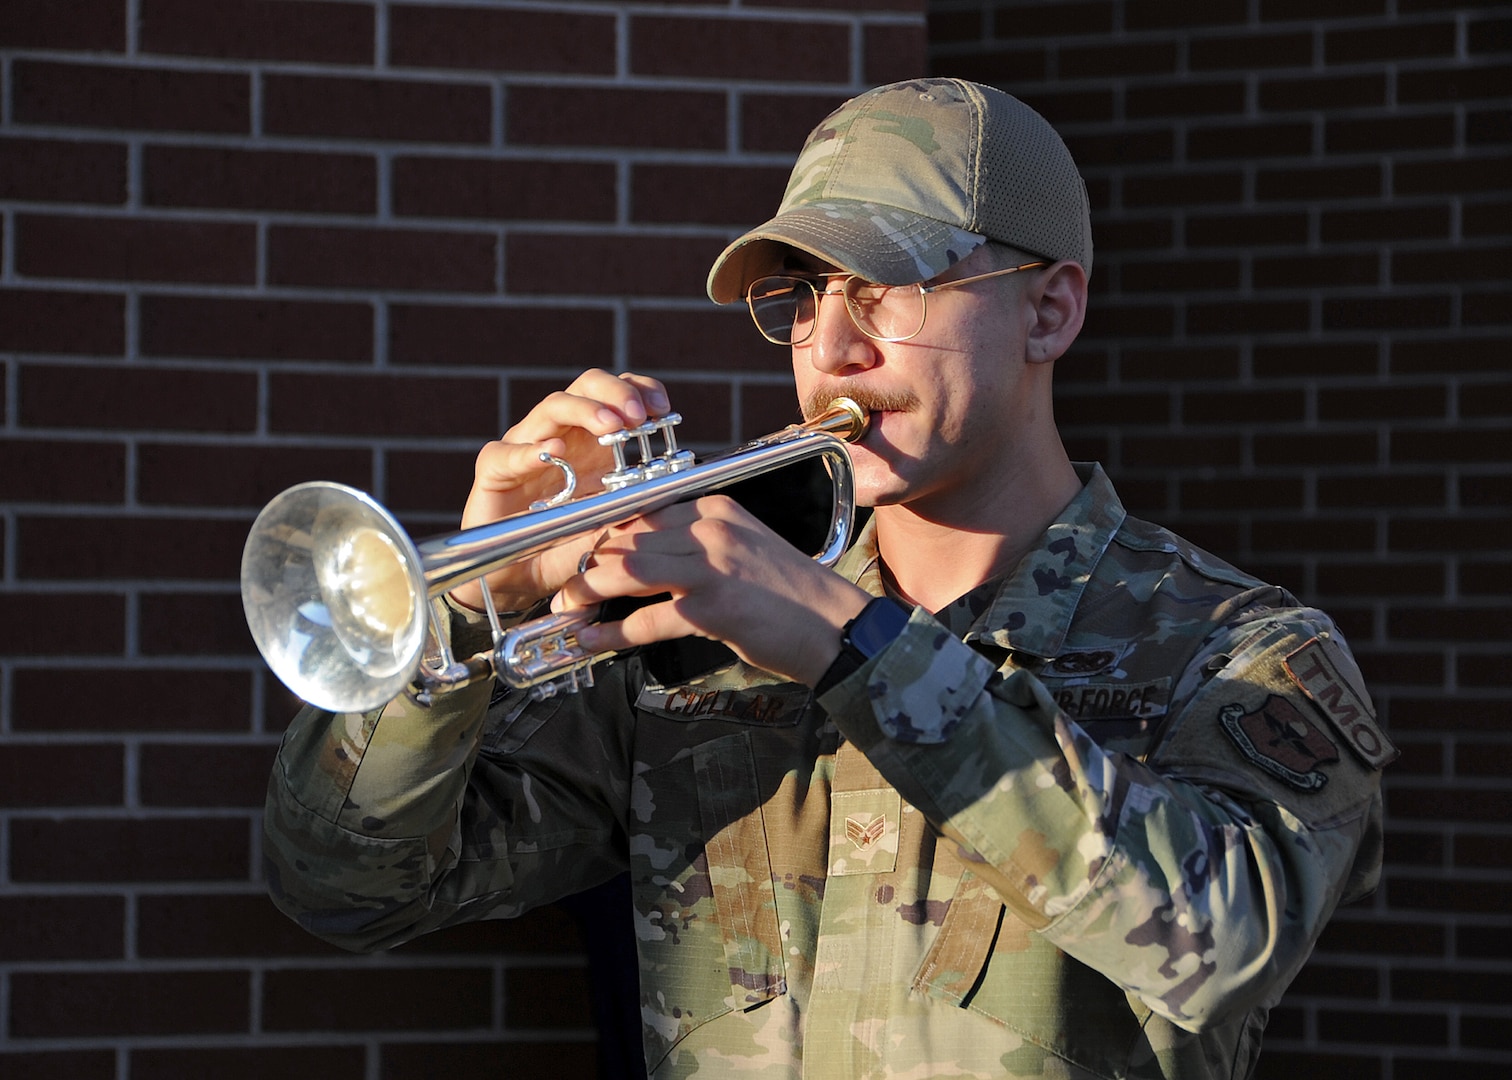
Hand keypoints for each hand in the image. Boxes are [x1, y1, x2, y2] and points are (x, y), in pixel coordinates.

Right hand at [451, 369, 670, 612]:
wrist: (520, 579)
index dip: (639, 390)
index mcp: (591, 440)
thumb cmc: (566, 544)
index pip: (615, 394)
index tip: (663, 408)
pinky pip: (506, 453)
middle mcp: (559, 433)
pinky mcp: (494, 471)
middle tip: (638, 415)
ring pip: (552, 407)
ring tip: (610, 425)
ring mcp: (524, 446)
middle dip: (615, 392)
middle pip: (585, 386)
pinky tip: (553, 454)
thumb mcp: (612, 522)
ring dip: (585, 410)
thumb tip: (675, 491)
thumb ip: (638, 504)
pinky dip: (530, 451)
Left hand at [550, 495, 871, 685]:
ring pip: (625, 570)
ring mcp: (711, 567)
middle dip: (586, 561)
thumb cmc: (788, 593)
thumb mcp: (741, 549)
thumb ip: (696, 543)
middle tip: (563, 584)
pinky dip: (612, 634)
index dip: (601, 534)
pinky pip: (646, 619)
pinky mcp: (712, 609)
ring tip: (566, 608)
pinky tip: (591, 643)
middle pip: (626, 537)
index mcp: (715, 507)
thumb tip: (642, 556)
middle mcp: (710, 528)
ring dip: (586, 591)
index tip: (577, 552)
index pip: (641, 510)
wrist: (836, 625)